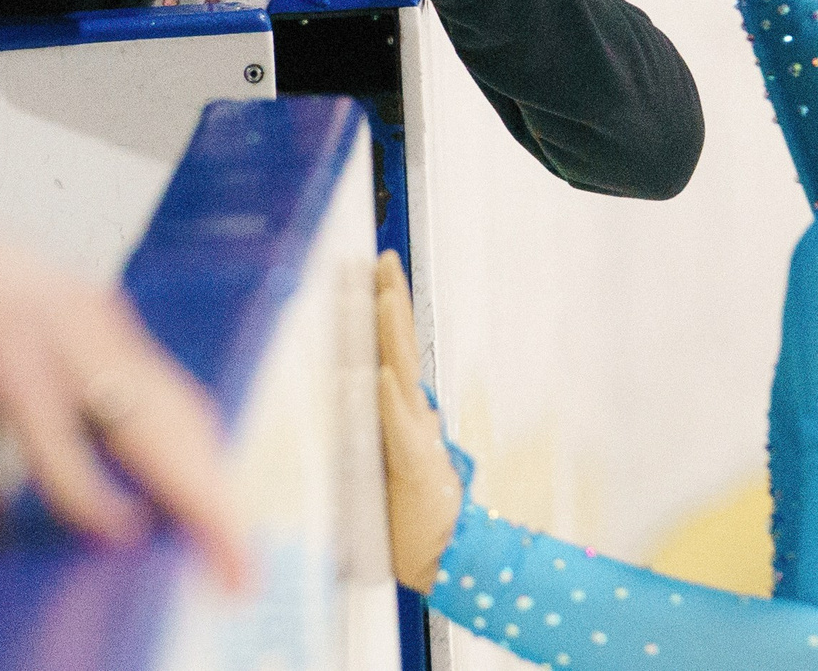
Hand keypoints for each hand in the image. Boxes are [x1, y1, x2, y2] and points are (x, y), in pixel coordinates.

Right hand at [0, 83, 249, 588]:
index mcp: (88, 337)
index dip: (211, 483)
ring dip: (184, 501)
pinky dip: (88, 492)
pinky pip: (56, 433)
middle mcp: (86, 329)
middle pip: (181, 426)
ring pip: (144, 426)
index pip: (176, 416)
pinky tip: (111, 531)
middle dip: (216, 507)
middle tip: (241, 574)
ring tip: (212, 560)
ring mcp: (47, 332)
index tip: (232, 547)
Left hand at [374, 252, 459, 591]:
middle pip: (401, 347)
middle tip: (382, 260)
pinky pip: (400, 429)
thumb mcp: (391, 455)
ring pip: (402, 376)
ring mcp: (416, 439)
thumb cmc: (410, 509)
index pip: (393, 349)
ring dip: (393, 335)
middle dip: (391, 301)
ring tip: (384, 297)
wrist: (444, 556)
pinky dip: (392, 402)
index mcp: (404, 411)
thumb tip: (378, 385)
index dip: (386, 308)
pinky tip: (384, 375)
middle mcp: (413, 416)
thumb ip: (385, 422)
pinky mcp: (415, 467)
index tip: (374, 269)